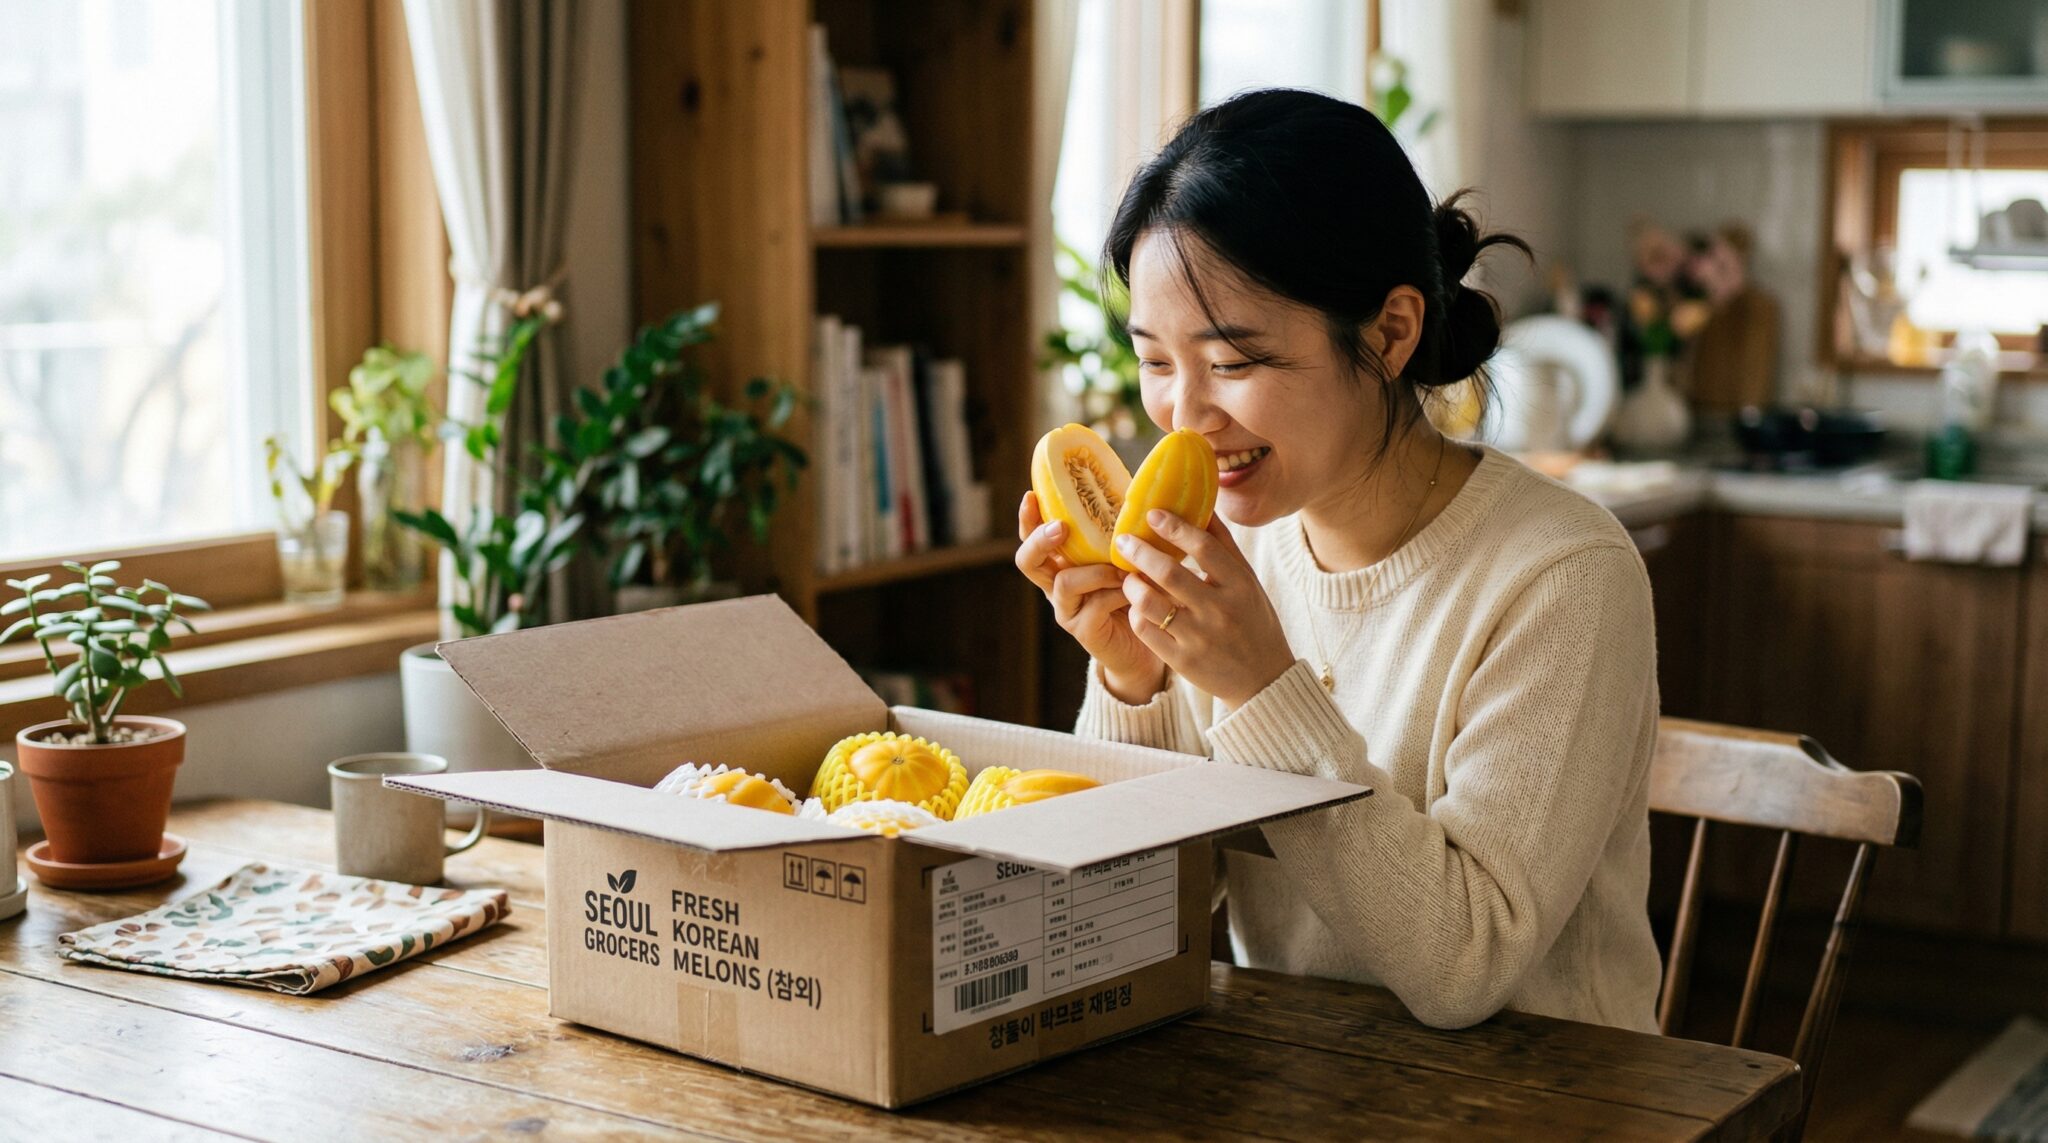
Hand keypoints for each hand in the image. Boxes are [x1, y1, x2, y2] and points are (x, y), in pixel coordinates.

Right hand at [1015, 492, 1166, 702]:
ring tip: (1122, 570)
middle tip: (1060, 528)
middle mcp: (1057, 586)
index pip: (1032, 537)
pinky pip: (1093, 606)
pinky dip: (1115, 593)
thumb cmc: (1139, 593)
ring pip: (1064, 583)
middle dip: (1040, 540)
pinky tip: (1134, 590)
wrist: (1149, 645)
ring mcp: (1067, 610)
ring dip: (1095, 571)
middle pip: (1028, 561)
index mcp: (1063, 563)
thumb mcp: (1127, 558)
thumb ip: (1120, 535)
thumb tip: (1138, 496)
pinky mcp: (1084, 630)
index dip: (1028, 518)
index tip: (1032, 495)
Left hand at [1114, 510, 1295, 709]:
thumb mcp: (1247, 582)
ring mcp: (1200, 638)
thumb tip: (1203, 503)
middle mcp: (1220, 610)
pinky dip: (1136, 612)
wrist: (1263, 679)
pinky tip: (1135, 604)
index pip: (1204, 547)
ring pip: (1151, 603)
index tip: (1152, 514)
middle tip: (1123, 539)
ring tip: (1128, 574)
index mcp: (1240, 585)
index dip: (1175, 527)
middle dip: (1140, 551)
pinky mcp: (1182, 661)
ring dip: (1132, 584)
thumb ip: (1223, 545)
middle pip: (1170, 573)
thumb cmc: (1252, 620)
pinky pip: (1146, 631)